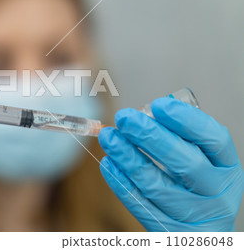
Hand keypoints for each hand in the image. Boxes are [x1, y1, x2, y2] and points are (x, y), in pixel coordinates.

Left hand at [98, 97, 243, 230]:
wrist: (203, 230)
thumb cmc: (196, 184)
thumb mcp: (203, 161)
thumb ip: (181, 138)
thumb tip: (144, 113)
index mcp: (227, 167)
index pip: (215, 140)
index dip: (187, 121)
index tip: (158, 104)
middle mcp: (216, 192)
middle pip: (186, 164)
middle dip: (151, 137)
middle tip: (124, 117)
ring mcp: (194, 215)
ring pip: (157, 185)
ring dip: (128, 157)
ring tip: (109, 137)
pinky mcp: (168, 230)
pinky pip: (140, 204)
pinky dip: (121, 182)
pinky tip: (108, 163)